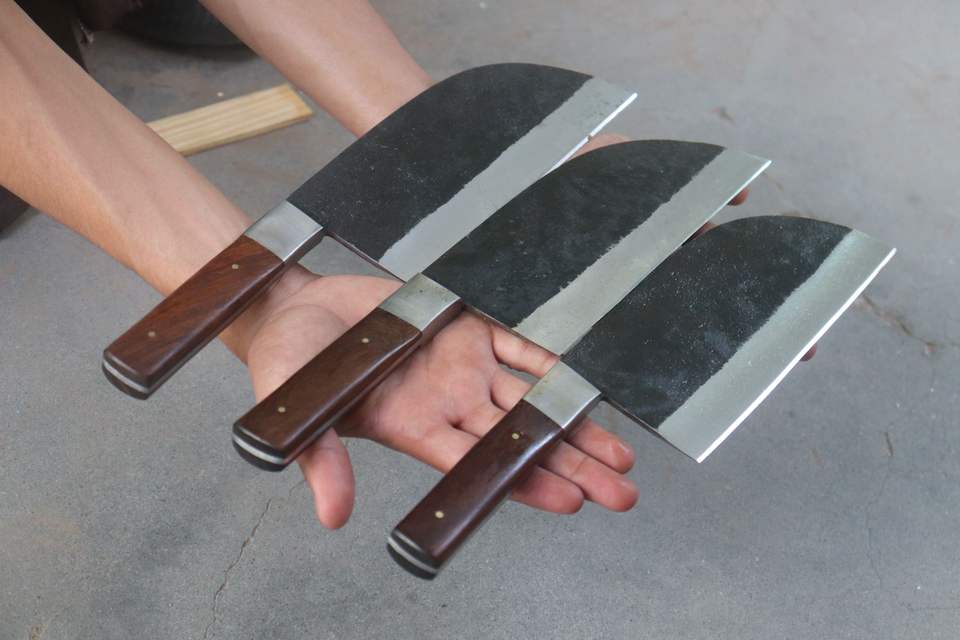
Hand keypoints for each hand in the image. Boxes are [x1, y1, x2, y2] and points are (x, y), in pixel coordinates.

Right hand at [245, 271, 638, 527]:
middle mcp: (448, 404)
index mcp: (414, 428)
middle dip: (571, 466)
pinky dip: (550, 362)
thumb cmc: (291, 366)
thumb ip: (322, 461)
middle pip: (520, 441)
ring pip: (530, 400)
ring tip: (621, 456)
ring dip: (575, 424)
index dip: (522, 481)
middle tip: (620, 493)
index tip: (568, 501)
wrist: (296, 311)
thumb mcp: (300, 415)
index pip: (479, 464)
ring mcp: (461, 367)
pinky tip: (587, 384)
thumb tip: (333, 516)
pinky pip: (517, 345)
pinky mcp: (465, 327)